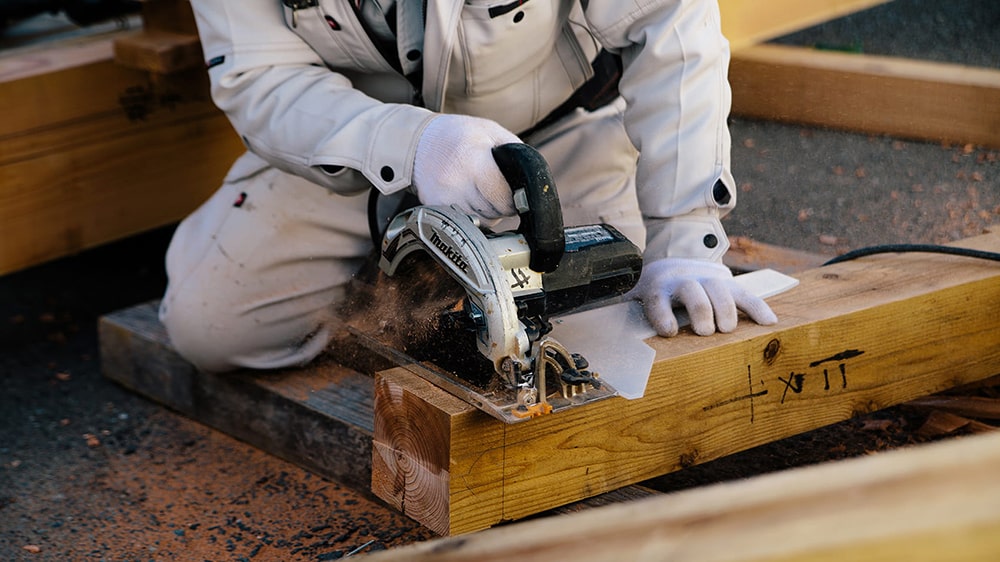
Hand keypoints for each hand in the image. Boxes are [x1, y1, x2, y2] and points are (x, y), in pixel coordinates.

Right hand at [412, 114, 521, 218]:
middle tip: (497, 189)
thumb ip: (516, 154)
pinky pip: (465, 221)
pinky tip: (468, 197)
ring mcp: (443, 197)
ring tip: (481, 191)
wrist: (417, 141)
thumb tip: (532, 184)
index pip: (503, 197)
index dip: (514, 199)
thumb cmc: (459, 135)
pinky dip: (472, 214)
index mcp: (473, 159)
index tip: (516, 194)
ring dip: (488, 211)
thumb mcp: (492, 132)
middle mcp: (456, 181)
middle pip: (494, 211)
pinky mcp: (434, 208)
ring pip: (481, 220)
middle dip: (502, 204)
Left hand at [628, 257, 776, 336]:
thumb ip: (623, 311)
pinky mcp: (728, 284)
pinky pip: (745, 295)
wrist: (674, 260)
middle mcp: (684, 281)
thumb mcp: (633, 296)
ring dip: (726, 310)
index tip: (667, 331)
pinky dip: (758, 308)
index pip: (657, 299)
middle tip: (704, 330)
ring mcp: (708, 280)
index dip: (662, 314)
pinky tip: (768, 322)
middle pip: (694, 292)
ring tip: (727, 329)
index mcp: (657, 286)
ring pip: (720, 291)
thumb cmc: (653, 289)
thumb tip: (602, 332)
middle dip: (700, 310)